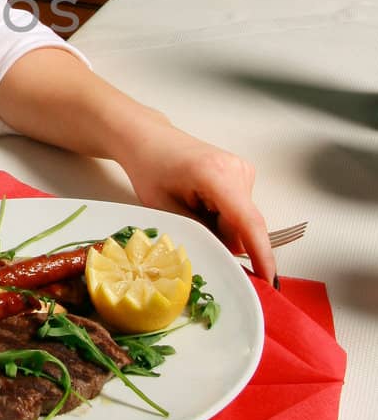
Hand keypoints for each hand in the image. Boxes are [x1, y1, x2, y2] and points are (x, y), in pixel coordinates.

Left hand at [116, 120, 275, 282]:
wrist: (150, 140)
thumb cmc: (151, 168)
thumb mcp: (165, 207)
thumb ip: (198, 232)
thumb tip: (225, 255)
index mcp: (215, 175)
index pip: (247, 221)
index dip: (260, 253)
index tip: (269, 279)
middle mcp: (237, 170)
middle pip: (244, 227)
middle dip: (222, 238)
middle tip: (190, 224)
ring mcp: (243, 171)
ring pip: (242, 221)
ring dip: (220, 226)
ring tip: (191, 207)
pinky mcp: (243, 175)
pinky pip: (239, 211)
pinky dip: (222, 216)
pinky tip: (201, 202)